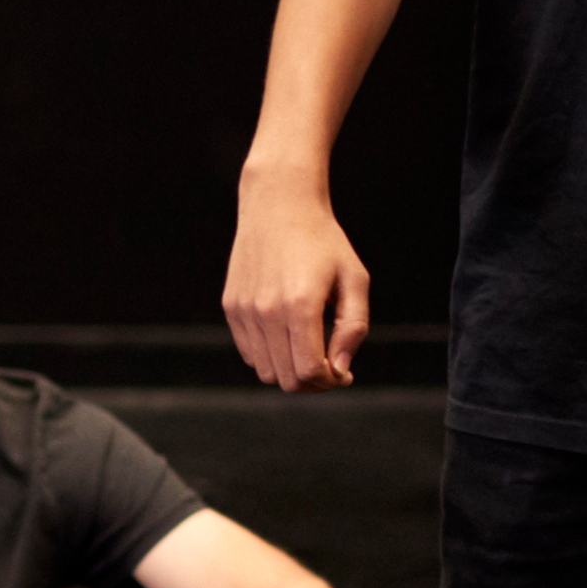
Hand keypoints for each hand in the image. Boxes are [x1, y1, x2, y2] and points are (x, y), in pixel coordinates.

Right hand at [225, 184, 370, 392]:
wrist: (279, 204)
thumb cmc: (324, 241)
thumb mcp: (355, 279)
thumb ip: (353, 327)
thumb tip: (339, 369)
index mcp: (300, 305)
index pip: (309, 371)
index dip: (330, 382)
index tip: (344, 373)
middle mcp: (266, 311)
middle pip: (287, 379)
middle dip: (313, 383)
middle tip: (330, 366)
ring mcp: (244, 310)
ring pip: (265, 371)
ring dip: (290, 370)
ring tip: (310, 351)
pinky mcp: (231, 306)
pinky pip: (250, 353)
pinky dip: (270, 355)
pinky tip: (288, 334)